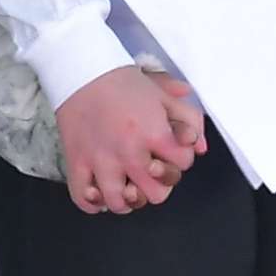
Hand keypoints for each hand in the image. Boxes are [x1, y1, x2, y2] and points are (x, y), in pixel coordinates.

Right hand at [56, 66, 205, 216]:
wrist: (83, 70)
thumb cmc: (124, 82)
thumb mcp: (163, 94)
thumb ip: (189, 119)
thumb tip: (199, 147)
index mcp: (154, 133)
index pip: (183, 165)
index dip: (180, 157)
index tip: (169, 149)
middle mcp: (129, 152)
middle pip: (157, 195)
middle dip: (158, 183)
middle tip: (149, 170)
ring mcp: (100, 161)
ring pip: (121, 204)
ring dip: (127, 198)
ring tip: (127, 185)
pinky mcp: (76, 163)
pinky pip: (84, 200)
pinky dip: (94, 202)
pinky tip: (101, 191)